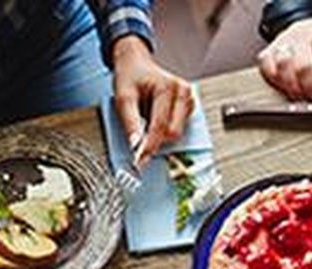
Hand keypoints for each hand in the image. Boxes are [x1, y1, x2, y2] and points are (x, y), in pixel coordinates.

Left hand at [111, 36, 194, 167]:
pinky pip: (179, 128)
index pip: (161, 126)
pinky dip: (165, 129)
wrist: (136, 64)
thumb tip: (136, 145)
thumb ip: (130, 123)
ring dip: (160, 134)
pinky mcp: (188, 106)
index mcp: (168, 87)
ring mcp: (188, 99)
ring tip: (146, 117)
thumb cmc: (131, 77)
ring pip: (177, 133)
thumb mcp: (123, 98)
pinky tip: (155, 118)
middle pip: (173, 133)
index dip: (149, 146)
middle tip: (138, 136)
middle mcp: (183, 92)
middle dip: (156, 140)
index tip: (140, 161)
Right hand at [258, 18, 311, 101]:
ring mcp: (282, 46)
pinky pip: (269, 73)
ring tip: (308, 103)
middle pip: (304, 69)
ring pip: (284, 72)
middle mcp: (300, 37)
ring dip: (297, 92)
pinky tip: (292, 93)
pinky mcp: (267, 55)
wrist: (306, 30)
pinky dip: (279, 86)